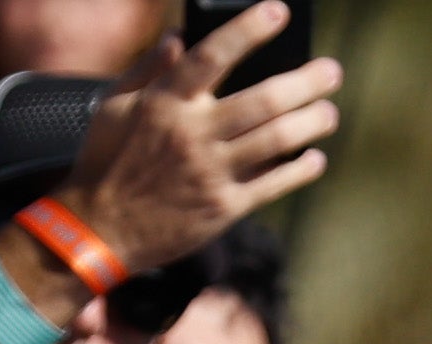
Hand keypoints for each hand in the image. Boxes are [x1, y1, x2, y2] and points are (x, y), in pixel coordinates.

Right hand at [63, 0, 338, 265]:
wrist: (100, 232)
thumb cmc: (106, 165)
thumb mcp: (114, 108)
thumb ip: (147, 70)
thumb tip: (177, 37)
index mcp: (165, 103)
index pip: (213, 56)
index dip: (248, 30)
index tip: (278, 12)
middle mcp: (192, 134)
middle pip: (262, 100)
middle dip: (305, 82)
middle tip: (331, 71)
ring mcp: (211, 172)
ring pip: (276, 140)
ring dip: (311, 123)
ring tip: (329, 112)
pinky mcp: (223, 208)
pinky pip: (272, 184)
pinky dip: (299, 169)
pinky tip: (314, 157)